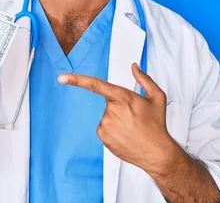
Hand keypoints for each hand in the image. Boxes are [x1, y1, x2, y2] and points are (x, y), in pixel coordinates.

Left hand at [58, 63, 179, 174]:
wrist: (156, 152)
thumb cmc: (157, 124)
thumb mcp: (157, 97)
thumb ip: (144, 79)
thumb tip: (134, 67)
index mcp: (123, 97)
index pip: (96, 85)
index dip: (77, 80)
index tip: (62, 77)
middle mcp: (111, 110)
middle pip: (109, 102)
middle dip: (120, 106)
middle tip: (134, 117)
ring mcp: (105, 125)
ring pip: (107, 115)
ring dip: (117, 119)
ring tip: (132, 128)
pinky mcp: (103, 136)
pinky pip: (104, 127)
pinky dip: (113, 130)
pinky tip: (125, 135)